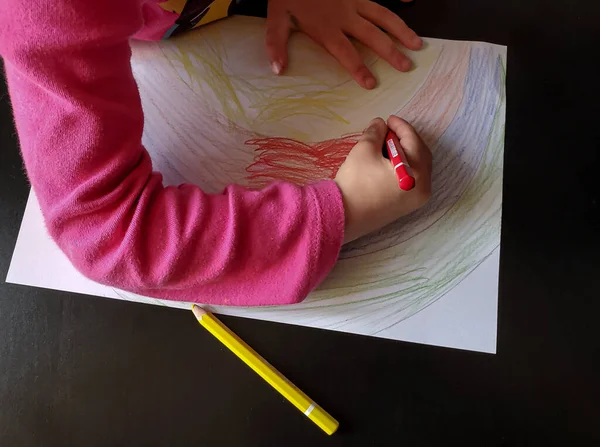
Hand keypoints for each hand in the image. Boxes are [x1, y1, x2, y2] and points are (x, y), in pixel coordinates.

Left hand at [266, 0, 422, 88]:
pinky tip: (410, 0)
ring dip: (401, 30)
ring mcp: (354, 0)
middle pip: (373, 36)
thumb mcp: (276, 18)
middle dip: (391, 52)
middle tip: (407, 66)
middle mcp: (345, 15)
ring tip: (417, 43)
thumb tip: (278, 69)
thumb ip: (277, 44)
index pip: (346, 53)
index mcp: (327, 27)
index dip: (359, 68)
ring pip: (383, 16)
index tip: (371, 83)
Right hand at [335, 115, 431, 242]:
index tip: (388, 118)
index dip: (400, 126)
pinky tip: (387, 162)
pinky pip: (411, 180)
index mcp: (417, 172)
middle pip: (420, 154)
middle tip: (387, 131)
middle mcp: (423, 187)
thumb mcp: (364, 150)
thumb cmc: (355, 183)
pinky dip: (403, 167)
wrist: (343, 217)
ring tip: (385, 146)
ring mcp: (416, 199)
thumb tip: (380, 124)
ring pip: (416, 168)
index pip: (413, 141)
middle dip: (405, 139)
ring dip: (404, 153)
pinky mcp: (406, 207)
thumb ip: (376, 133)